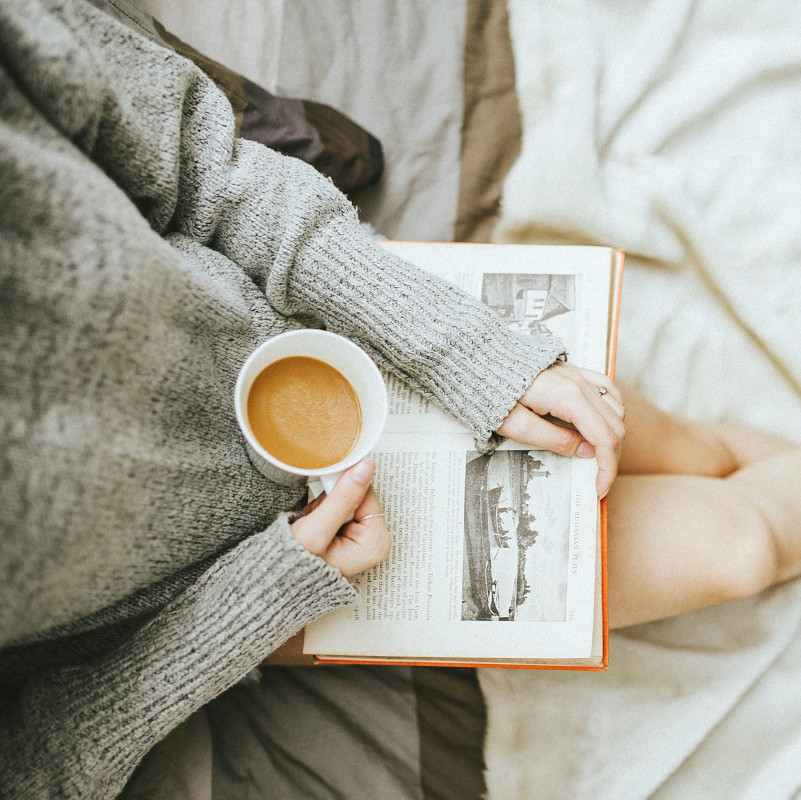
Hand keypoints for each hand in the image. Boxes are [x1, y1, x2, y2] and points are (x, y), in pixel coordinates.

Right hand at [290, 460, 390, 576]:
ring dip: (325, 505)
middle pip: (358, 495)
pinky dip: (322, 510)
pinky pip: (339, 506)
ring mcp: (362, 537)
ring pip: (346, 498)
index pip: (367, 493)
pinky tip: (314, 525)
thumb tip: (365, 468)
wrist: (275, 582)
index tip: (325, 500)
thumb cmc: (295, 568)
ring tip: (313, 525)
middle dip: (332, 501)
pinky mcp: (349, 533)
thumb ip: (342, 498)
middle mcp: (374, 541)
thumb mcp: (316, 531)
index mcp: (376, 543)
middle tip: (317, 520)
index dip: (342, 491)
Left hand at [496, 362, 624, 497]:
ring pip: (616, 408)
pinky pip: (607, 389)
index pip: (605, 438)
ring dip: (613, 435)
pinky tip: (604, 423)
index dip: (607, 468)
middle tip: (598, 479)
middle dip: (611, 457)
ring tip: (598, 457)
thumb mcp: (517, 426)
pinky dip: (612, 410)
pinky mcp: (574, 371)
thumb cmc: (491, 393)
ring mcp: (579, 375)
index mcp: (569, 398)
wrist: (480, 362)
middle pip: (615, 425)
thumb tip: (587, 453)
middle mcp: (580, 383)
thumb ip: (555, 440)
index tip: (599, 488)